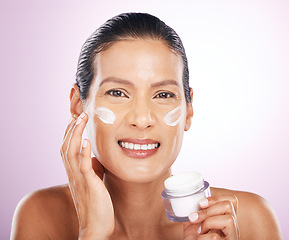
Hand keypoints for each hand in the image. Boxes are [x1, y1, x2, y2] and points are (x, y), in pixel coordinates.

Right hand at [60, 112, 113, 239]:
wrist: (96, 227)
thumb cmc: (97, 205)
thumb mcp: (93, 182)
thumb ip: (91, 168)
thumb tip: (94, 156)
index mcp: (74, 173)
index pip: (68, 148)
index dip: (70, 133)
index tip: (76, 119)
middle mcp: (73, 174)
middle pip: (66, 147)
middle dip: (72, 129)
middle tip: (79, 114)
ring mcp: (79, 179)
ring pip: (71, 152)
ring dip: (76, 134)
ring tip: (81, 120)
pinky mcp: (89, 185)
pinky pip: (83, 166)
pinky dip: (83, 152)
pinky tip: (86, 141)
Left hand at [183, 195, 239, 239]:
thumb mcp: (194, 225)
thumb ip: (195, 214)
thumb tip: (189, 202)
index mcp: (226, 220)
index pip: (232, 201)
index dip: (216, 198)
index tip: (200, 203)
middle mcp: (232, 228)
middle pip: (229, 206)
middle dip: (208, 209)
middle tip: (195, 218)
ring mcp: (232, 238)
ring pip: (228, 219)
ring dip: (208, 222)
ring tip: (201, 231)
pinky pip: (215, 237)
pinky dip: (203, 237)